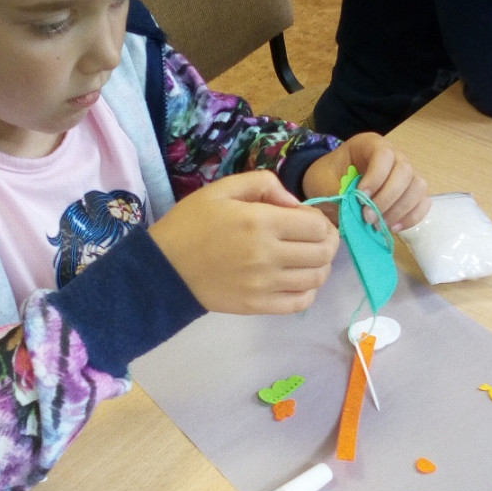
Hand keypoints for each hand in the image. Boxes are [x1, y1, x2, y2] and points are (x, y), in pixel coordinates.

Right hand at [149, 171, 339, 314]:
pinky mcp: (258, 306)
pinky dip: (308, 292)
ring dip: (321, 267)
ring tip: (309, 259)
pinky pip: (300, 303)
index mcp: (261, 222)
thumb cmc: (191, 224)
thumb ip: (263, 184)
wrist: (163, 268)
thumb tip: (295, 203)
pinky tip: (298, 281)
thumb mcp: (222, 189)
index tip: (311, 220)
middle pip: (323, 253)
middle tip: (317, 239)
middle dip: (328, 243)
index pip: (317, 226)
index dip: (322, 222)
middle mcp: (268, 255)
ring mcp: (264, 285)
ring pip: (317, 279)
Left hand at [301, 133, 429, 230]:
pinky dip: (411, 217)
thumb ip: (339, 195)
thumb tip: (356, 214)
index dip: (376, 177)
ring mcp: (405, 173)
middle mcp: (394, 154)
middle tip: (368, 218)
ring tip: (379, 224)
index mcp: (369, 144)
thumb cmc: (326, 179)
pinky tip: (392, 227)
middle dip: (388, 198)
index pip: (384, 155)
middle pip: (405, 171)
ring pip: (417, 187)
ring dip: (400, 209)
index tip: (361, 198)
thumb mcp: (323, 183)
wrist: (328, 186)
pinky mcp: (410, 192)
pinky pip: (422, 203)